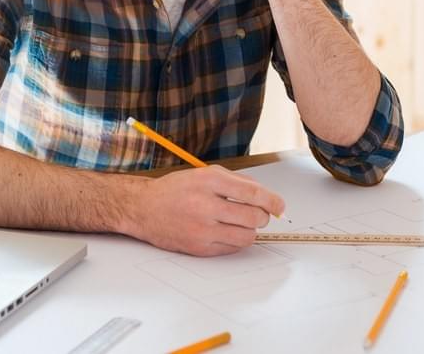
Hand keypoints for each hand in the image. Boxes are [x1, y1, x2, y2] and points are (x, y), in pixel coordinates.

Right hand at [125, 165, 284, 256]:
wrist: (144, 208)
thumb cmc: (177, 190)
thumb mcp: (206, 174)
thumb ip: (238, 182)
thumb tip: (266, 196)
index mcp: (209, 182)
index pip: (253, 194)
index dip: (272, 201)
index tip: (279, 206)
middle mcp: (205, 205)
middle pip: (253, 217)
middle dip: (262, 217)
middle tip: (258, 214)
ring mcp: (201, 229)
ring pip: (246, 236)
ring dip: (251, 230)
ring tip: (241, 223)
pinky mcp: (198, 247)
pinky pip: (232, 249)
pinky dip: (236, 241)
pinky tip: (227, 232)